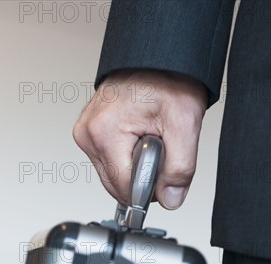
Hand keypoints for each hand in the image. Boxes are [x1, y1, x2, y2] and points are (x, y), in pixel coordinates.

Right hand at [73, 69, 207, 209]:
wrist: (159, 57)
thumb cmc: (168, 79)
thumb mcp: (185, 124)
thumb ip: (180, 169)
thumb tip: (170, 199)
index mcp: (104, 132)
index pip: (124, 190)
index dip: (150, 188)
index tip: (163, 170)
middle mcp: (88, 134)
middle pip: (116, 186)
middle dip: (142, 176)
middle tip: (158, 147)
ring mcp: (85, 134)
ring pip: (112, 177)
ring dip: (134, 167)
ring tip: (148, 138)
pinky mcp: (89, 134)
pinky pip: (109, 163)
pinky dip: (127, 158)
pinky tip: (138, 138)